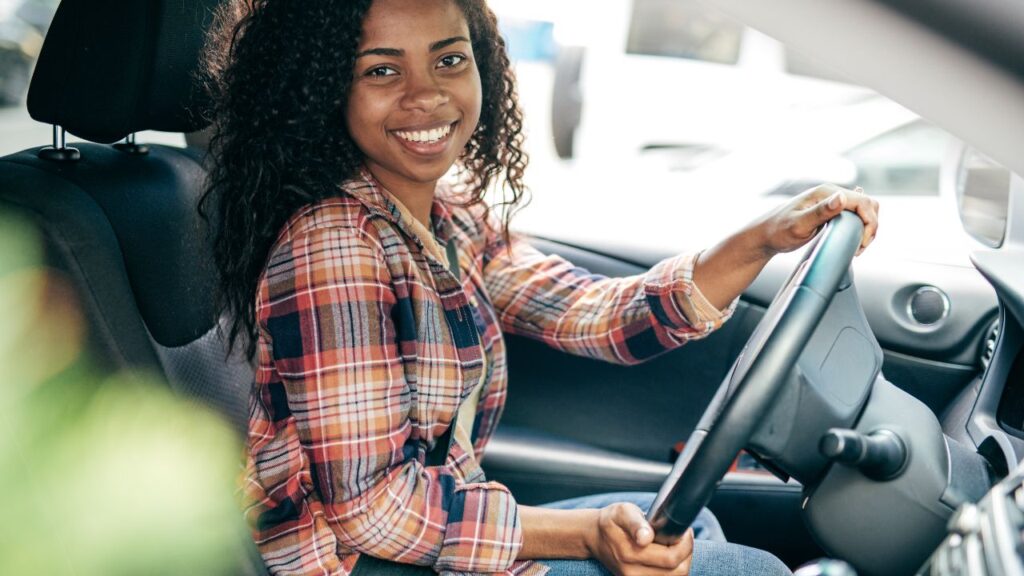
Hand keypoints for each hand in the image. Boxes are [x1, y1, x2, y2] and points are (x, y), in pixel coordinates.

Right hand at [585, 502, 693, 575]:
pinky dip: (672, 570)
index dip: (685, 545)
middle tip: (683, 538)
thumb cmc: (611, 522)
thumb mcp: (622, 512)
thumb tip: (645, 538)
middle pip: (677, 572)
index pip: (671, 558)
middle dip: (686, 554)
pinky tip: (668, 557)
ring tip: (676, 546)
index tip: (684, 531)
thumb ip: (635, 523)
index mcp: (629, 553)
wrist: (594, 537)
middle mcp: (632, 572)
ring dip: (681, 563)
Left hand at [757, 183, 879, 256]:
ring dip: (867, 228)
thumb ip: (820, 212)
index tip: (862, 242)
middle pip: (868, 204)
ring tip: (856, 247)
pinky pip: (854, 216)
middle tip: (860, 246)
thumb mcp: (799, 224)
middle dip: (871, 226)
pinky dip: (860, 227)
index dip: (869, 222)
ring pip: (864, 210)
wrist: (765, 236)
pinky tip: (854, 238)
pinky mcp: (830, 213)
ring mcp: (831, 203)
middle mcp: (831, 194)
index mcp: (826, 193)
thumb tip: (841, 198)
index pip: (862, 201)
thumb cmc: (777, 231)